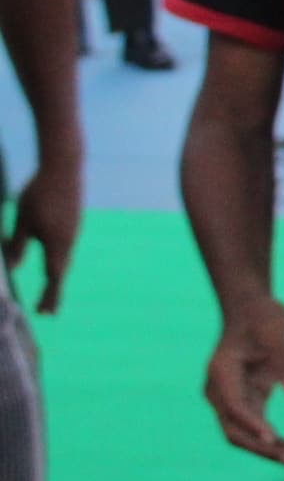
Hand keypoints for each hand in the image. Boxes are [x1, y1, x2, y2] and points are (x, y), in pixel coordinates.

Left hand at [6, 132, 78, 313]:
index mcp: (57, 243)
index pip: (53, 276)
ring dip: (55, 274)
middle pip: (60, 271)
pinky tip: (52, 257)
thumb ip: (18, 245)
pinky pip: (65, 246)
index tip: (44, 313)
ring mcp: (73, 231)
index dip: (48, 295)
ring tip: (49, 287)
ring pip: (64, 258)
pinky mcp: (73, 222)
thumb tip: (14, 269)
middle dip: (53, 291)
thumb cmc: (39, 193)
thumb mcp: (22, 220)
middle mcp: (69, 240)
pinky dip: (58, 259)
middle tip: (47, 310)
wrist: (64, 166)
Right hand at [204, 293, 283, 462]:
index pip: (234, 405)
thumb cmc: (263, 319)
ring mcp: (229, 399)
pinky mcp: (245, 402)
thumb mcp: (279, 331)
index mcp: (222, 372)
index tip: (273, 437)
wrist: (252, 312)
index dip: (252, 423)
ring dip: (268, 450)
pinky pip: (255, 429)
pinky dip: (272, 441)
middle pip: (235, 429)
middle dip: (262, 447)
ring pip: (243, 434)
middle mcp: (219, 390)